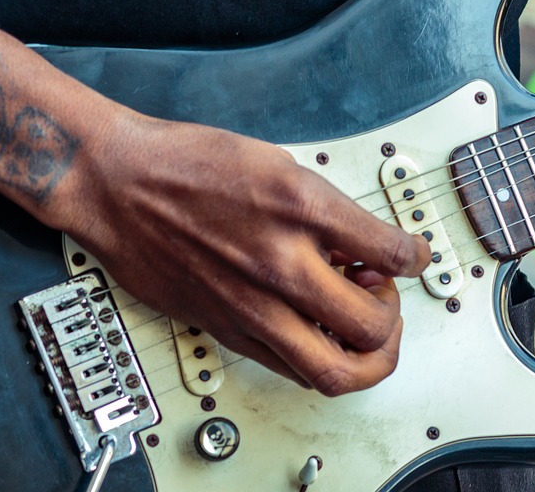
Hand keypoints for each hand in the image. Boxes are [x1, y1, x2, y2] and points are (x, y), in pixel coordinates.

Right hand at [50, 113, 430, 395]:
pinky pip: (290, 369)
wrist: (118, 185)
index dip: (415, 257)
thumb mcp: (276, 163)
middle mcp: (280, 263)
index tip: (413, 256)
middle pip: (373, 324)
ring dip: (364, 355)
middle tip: (382, 294)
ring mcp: (252, 305)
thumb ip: (325, 210)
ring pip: (335, 371)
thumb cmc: (187, 164)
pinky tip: (313, 328)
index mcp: (300, 208)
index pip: (392, 253)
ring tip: (356, 328)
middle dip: (392, 314)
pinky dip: (317, 357)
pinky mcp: (227, 329)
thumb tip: (359, 249)